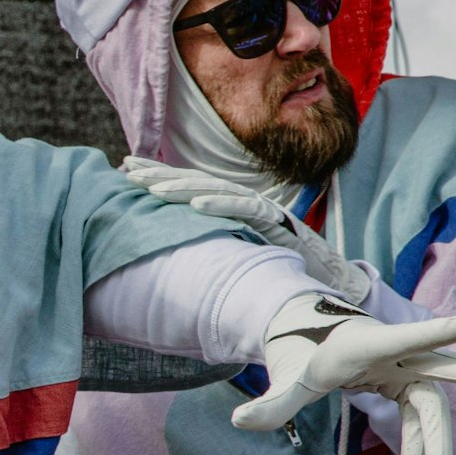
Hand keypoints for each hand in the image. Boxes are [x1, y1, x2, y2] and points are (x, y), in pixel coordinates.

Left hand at [122, 157, 370, 302]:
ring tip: (152, 186)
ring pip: (218, 190)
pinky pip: (248, 210)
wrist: (330, 287)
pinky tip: (196, 202)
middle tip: (126, 167)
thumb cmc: (282, 274)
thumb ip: (213, 243)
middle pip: (197, 182)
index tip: (126, 169)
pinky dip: (223, 203)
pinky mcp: (280, 224)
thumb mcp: (237, 255)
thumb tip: (172, 248)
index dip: (159, 175)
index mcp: (235, 209)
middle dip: (160, 173)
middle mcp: (247, 204)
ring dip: (183, 186)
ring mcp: (264, 211)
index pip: (190, 186)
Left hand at [232, 294, 455, 454]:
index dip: (428, 332)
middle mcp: (391, 352)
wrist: (307, 336)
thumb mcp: (286, 378)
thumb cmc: (299, 352)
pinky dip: (419, 445)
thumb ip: (269, 403)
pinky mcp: (404, 383)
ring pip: (432, 402)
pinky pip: (419, 417)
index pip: (398, 337)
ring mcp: (403, 367)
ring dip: (434, 440)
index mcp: (361, 344)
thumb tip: (239, 421)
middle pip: (435, 366)